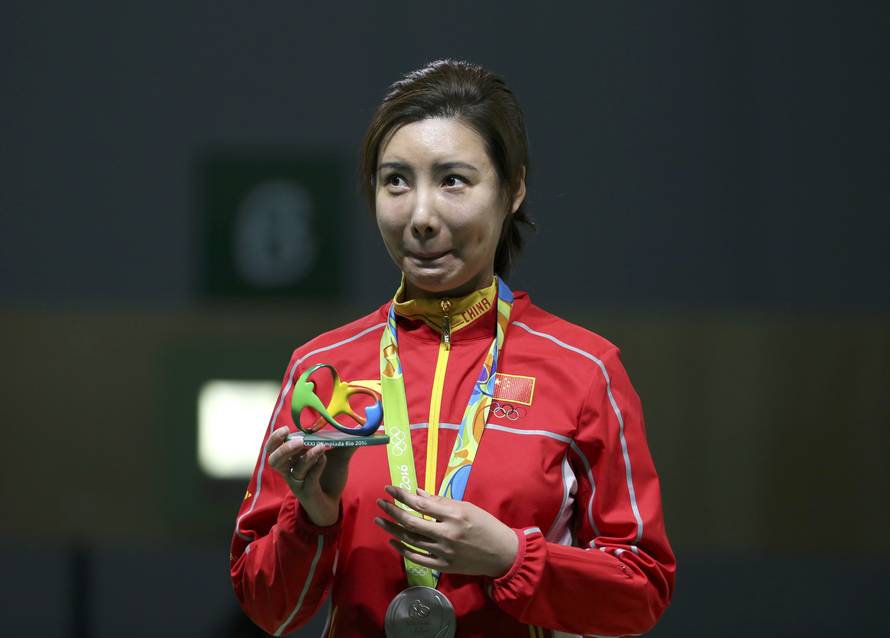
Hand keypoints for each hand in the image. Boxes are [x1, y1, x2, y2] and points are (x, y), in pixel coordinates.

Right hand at [265, 426, 356, 526]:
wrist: (333, 504)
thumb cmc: (329, 477)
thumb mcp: (338, 457)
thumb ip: (346, 442)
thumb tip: (360, 428)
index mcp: (291, 460)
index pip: (273, 448)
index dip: (275, 438)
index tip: (286, 428)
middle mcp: (290, 472)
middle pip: (274, 460)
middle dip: (283, 448)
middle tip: (298, 440)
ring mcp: (299, 483)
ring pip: (294, 470)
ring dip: (306, 457)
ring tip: (320, 447)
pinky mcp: (308, 493)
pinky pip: (309, 479)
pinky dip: (317, 467)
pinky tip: (325, 459)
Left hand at [374, 485, 518, 577]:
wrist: (501, 553)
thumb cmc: (485, 525)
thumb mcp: (466, 507)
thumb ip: (441, 501)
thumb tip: (417, 494)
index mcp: (454, 516)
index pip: (420, 505)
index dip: (402, 496)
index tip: (389, 489)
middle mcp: (446, 534)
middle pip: (411, 522)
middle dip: (392, 511)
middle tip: (380, 503)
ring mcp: (443, 552)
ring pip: (410, 540)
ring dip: (392, 530)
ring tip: (380, 521)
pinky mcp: (443, 566)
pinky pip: (417, 558)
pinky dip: (403, 549)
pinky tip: (393, 541)